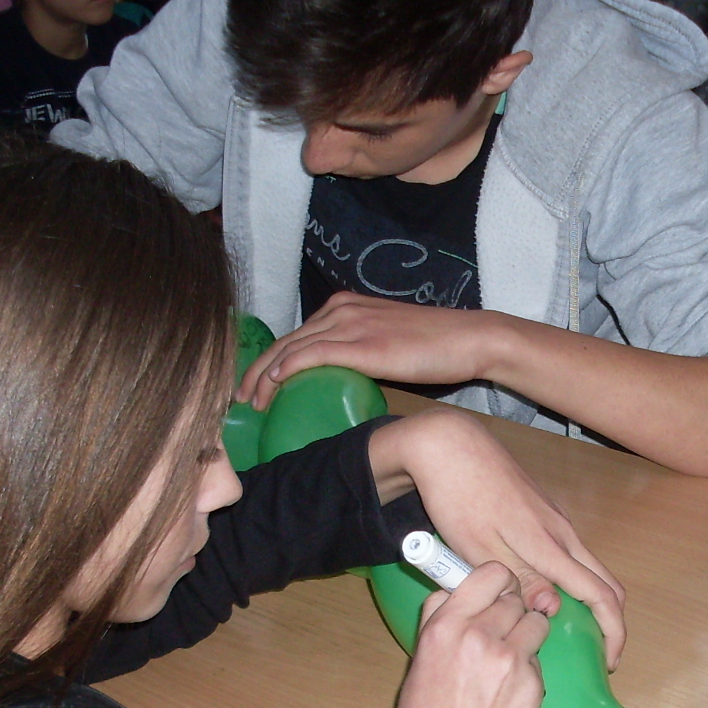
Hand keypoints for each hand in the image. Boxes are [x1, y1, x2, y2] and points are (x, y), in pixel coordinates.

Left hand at [237, 293, 510, 407]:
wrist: (467, 338)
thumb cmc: (435, 346)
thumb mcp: (387, 342)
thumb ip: (361, 351)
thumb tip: (345, 379)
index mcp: (345, 307)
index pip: (295, 335)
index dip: (267, 360)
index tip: (253, 385)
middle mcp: (340, 310)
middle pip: (284, 341)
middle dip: (256, 370)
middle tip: (240, 397)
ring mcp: (350, 324)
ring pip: (291, 349)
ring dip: (265, 376)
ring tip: (251, 401)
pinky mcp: (362, 343)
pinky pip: (312, 354)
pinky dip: (288, 369)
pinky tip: (274, 385)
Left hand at [370, 410, 628, 667]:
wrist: (450, 446)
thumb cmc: (459, 500)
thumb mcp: (481, 549)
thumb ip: (520, 580)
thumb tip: (553, 609)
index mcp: (549, 545)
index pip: (599, 594)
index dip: (612, 631)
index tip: (609, 661)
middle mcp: (562, 532)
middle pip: (606, 580)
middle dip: (610, 619)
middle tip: (597, 651)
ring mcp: (555, 520)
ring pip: (589, 566)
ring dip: (590, 599)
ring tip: (572, 629)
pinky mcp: (544, 514)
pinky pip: (571, 553)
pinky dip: (573, 580)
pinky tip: (548, 592)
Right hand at [381, 563, 548, 707]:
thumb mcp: (417, 670)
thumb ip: (437, 628)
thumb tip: (452, 597)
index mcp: (443, 629)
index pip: (486, 574)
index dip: (495, 582)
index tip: (494, 592)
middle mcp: (478, 635)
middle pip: (514, 596)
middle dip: (512, 610)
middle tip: (502, 634)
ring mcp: (510, 659)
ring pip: (536, 623)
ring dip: (527, 636)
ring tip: (507, 665)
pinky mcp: (533, 685)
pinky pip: (539, 660)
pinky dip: (530, 671)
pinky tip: (510, 697)